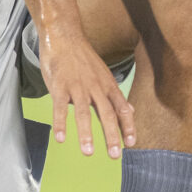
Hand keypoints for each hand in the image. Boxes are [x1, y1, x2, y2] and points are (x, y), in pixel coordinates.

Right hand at [39, 29, 135, 157]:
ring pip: (83, 112)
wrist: (64, 36)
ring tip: (88, 152)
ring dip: (86, 132)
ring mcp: (77, 86)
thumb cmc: (83, 59)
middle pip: (106, 112)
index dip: (128, 126)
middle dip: (111, 134)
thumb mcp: (104, 75)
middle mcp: (95, 87)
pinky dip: (61, 122)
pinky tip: (61, 138)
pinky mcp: (59, 86)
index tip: (132, 144)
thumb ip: (115, 95)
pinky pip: (59, 107)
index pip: (121, 108)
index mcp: (107, 85)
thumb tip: (130, 111)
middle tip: (115, 155)